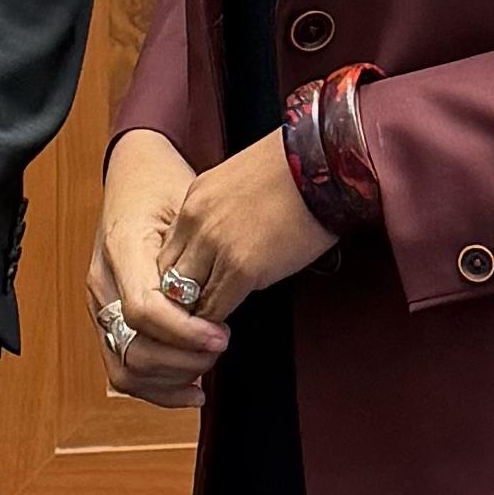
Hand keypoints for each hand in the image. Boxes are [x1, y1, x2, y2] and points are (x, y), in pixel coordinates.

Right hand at [89, 129, 223, 407]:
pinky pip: (125, 367)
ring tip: (209, 367)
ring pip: (126, 369)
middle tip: (221, 346)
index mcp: (119, 249)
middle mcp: (102, 285)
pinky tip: (194, 389)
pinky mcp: (109, 321)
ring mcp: (101, 307)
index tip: (221, 335)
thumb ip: (198, 253)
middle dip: (183, 360)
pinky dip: (159, 387)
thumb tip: (221, 300)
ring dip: (171, 379)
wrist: (135, 174)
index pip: (143, 310)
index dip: (185, 332)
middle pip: (133, 349)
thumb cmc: (163, 185)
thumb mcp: (187, 205)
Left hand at [157, 132, 334, 333]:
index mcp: (195, 199)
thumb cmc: (296, 170)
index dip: (179, 275)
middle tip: (194, 317)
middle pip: (168, 275)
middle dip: (180, 299)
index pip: (168, 250)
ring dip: (197, 315)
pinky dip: (216, 325)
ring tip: (207, 330)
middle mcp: (197, 222)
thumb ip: (220, 212)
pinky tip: (224, 330)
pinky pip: (215, 309)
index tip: (193, 290)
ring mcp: (216, 245)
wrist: (325, 164)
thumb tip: (223, 242)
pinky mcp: (242, 268)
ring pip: (186, 297)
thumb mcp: (239, 182)